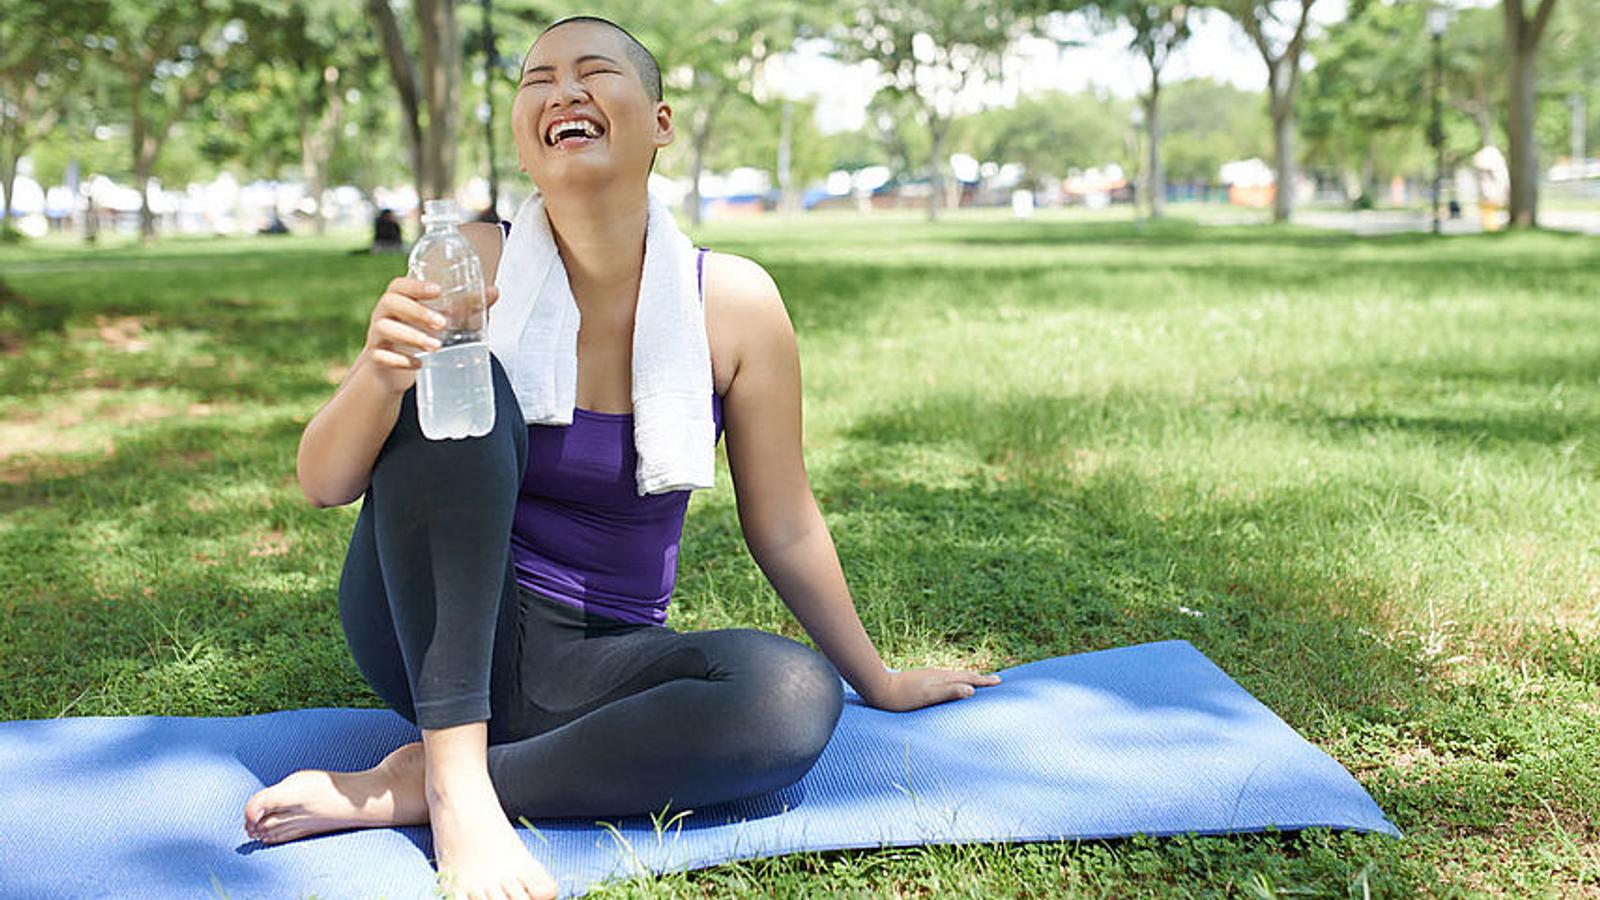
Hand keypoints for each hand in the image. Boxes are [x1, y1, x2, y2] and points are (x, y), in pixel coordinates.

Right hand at [361, 277, 499, 394]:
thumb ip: (465, 306)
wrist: (393, 368)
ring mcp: (376, 335)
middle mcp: (383, 314)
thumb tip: (494, 291)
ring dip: (411, 336)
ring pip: (384, 329)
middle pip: (391, 303)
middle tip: (443, 323)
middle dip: (417, 312)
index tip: (438, 291)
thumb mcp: (441, 319)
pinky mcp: (376, 358)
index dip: (416, 286)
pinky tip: (419, 364)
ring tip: (436, 346)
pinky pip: (381, 356)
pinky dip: (400, 360)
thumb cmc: (420, 333)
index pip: (400, 285)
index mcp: (399, 299)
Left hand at [865, 667, 1001, 711]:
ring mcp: (930, 676)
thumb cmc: (904, 697)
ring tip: (977, 683)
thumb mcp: (929, 696)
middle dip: (980, 678)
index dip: (984, 681)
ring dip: (968, 679)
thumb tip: (972, 690)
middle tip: (995, 681)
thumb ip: (949, 692)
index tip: (999, 681)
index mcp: (943, 679)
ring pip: (954, 676)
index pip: (968, 679)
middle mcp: (938, 674)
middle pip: (964, 675)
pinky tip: (952, 686)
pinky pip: (946, 679)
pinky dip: (956, 681)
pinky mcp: (923, 679)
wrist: (881, 689)